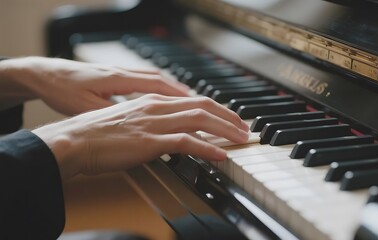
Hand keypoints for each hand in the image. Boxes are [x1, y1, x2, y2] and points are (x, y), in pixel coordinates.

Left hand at [0, 57, 188, 114]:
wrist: (45, 75)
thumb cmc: (63, 90)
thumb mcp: (86, 107)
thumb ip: (113, 116)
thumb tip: (133, 127)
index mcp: (119, 79)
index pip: (161, 86)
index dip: (184, 99)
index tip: (204, 110)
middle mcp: (125, 73)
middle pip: (167, 82)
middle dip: (191, 95)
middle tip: (212, 108)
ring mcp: (124, 74)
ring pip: (160, 81)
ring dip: (180, 93)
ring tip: (198, 105)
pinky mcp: (120, 78)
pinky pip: (150, 83)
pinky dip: (166, 91)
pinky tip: (170, 100)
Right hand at [33, 94, 249, 179]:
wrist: (75, 140)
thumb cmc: (98, 133)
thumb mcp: (131, 121)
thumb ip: (153, 123)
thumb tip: (172, 133)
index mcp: (154, 101)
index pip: (195, 100)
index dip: (218, 109)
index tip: (231, 118)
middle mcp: (158, 107)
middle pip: (204, 106)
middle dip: (229, 116)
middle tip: (244, 128)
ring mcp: (154, 123)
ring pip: (200, 120)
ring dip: (225, 130)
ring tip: (240, 139)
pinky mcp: (150, 141)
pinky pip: (185, 142)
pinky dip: (206, 148)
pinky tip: (219, 155)